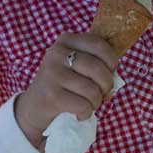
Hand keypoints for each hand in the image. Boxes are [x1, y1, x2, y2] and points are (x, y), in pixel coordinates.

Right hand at [14, 32, 117, 150]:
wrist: (34, 106)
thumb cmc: (64, 83)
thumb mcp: (76, 64)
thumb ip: (96, 61)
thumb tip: (117, 76)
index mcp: (67, 40)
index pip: (99, 44)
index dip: (112, 61)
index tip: (111, 72)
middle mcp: (57, 53)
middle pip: (98, 68)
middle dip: (107, 85)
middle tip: (104, 93)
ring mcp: (52, 74)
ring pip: (92, 89)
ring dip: (97, 101)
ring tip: (91, 104)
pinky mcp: (51, 95)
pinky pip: (83, 105)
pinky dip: (87, 113)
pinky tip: (80, 113)